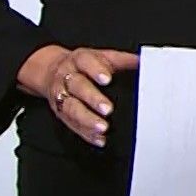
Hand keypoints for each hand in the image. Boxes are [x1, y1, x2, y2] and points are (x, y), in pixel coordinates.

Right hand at [20, 45, 140, 148]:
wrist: (51, 70)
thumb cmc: (84, 65)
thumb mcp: (103, 57)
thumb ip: (123, 60)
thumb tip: (144, 61)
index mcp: (79, 60)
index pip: (85, 62)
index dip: (95, 70)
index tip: (107, 79)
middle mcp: (67, 76)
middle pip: (78, 87)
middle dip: (93, 99)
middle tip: (108, 109)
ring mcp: (61, 95)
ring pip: (71, 108)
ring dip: (87, 120)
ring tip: (102, 128)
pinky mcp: (60, 112)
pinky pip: (71, 124)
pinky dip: (85, 133)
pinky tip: (99, 138)